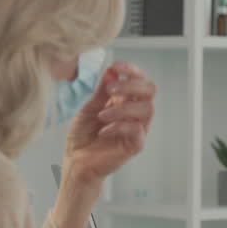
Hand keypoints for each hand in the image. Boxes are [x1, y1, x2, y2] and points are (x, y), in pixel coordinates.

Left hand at [61, 61, 155, 186]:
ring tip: (102, 115)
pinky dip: (119, 126)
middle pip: (150, 90)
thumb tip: (112, 70)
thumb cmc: (82, 136)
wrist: (76, 162)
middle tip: (110, 89)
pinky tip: (104, 130)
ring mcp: (137, 129)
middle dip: (131, 84)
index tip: (116, 65)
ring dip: (123, 107)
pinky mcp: (135, 145)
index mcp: (125, 101)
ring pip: (147, 109)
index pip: (139, 80)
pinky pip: (138, 130)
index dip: (131, 70)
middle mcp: (134, 113)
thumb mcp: (88, 108)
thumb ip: (101, 91)